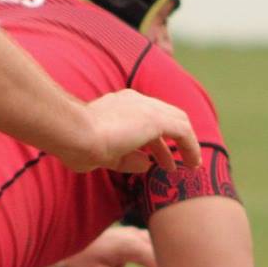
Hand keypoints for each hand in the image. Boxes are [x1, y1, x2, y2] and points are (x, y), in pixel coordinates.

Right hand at [56, 89, 199, 174]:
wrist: (74, 134)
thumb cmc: (78, 145)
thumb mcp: (106, 155)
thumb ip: (127, 158)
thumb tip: (146, 163)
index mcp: (119, 106)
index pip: (145, 119)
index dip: (155, 140)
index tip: (156, 158)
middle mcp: (134, 101)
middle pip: (164, 117)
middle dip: (173, 140)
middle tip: (176, 163)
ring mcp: (144, 107)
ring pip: (178, 120)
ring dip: (187, 143)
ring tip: (193, 165)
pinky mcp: (154, 119)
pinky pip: (183, 131)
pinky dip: (191, 146)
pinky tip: (194, 163)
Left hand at [56, 225, 159, 266]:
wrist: (59, 246)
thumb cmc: (80, 266)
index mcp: (131, 247)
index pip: (163, 264)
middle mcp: (135, 235)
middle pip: (166, 252)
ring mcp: (131, 232)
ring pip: (160, 245)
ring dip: (165, 263)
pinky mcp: (127, 233)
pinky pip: (150, 241)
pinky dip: (156, 255)